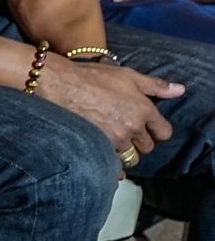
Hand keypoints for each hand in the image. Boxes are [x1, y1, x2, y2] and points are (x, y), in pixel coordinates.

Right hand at [37, 57, 179, 155]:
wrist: (60, 85)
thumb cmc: (92, 77)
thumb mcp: (127, 75)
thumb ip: (155, 85)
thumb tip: (180, 90)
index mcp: (144, 110)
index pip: (164, 132)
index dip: (156, 130)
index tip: (146, 127)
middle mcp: (133, 127)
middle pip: (147, 147)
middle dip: (139, 142)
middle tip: (126, 132)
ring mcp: (115, 139)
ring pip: (130, 158)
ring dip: (125, 152)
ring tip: (113, 142)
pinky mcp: (98, 147)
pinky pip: (113, 166)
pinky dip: (111, 165)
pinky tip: (105, 158)